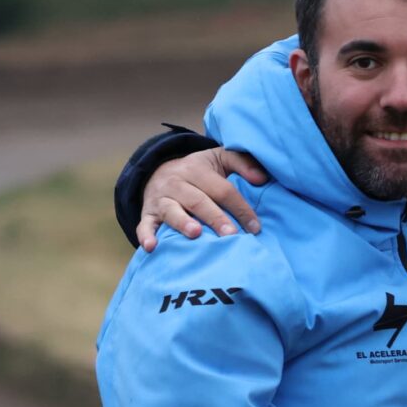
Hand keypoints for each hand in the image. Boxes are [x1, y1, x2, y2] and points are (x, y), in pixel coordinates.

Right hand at [136, 146, 271, 251]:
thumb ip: (242, 163)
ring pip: (172, 211)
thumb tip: (262, 178)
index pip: (222, 189)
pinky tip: (151, 247)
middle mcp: (177, 182)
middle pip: (198, 201)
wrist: (158, 171)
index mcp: (197, 169)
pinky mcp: (148, 213)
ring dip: (183, 222)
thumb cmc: (199, 172)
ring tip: (196, 234)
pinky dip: (146, 235)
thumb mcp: (219, 159)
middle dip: (215, 217)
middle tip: (231, 235)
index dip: (239, 207)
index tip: (255, 227)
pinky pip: (144, 224)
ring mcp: (161, 198)